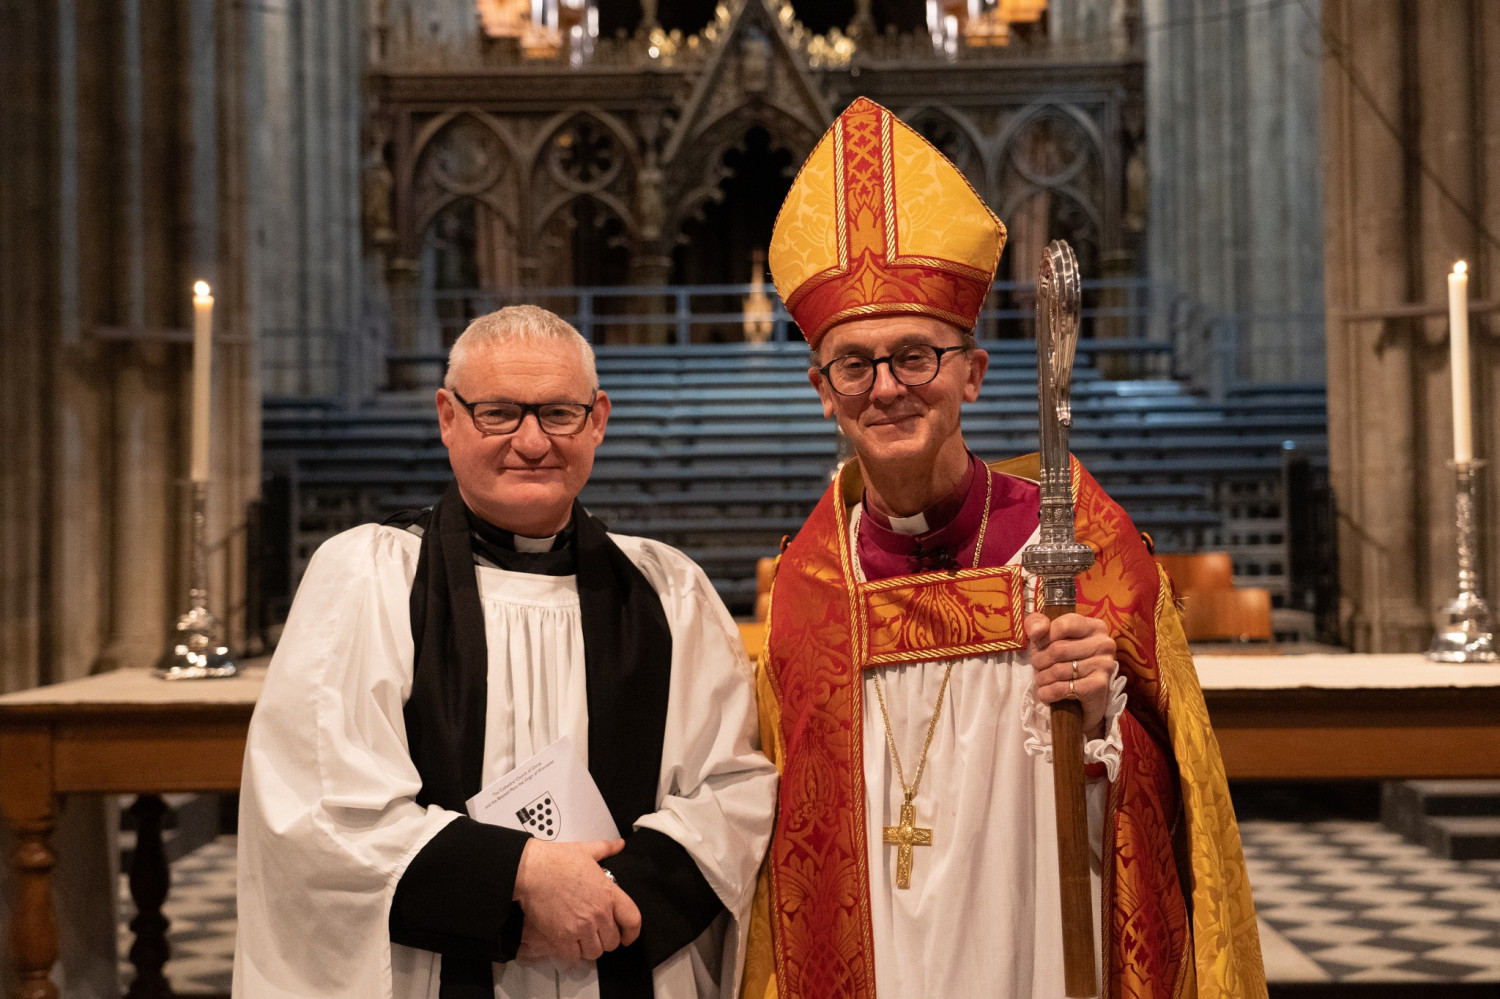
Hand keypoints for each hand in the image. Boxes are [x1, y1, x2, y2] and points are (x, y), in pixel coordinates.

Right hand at [513, 838, 641, 962]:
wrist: (531, 870)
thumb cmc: (556, 860)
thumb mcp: (587, 850)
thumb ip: (607, 849)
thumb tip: (619, 844)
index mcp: (609, 893)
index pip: (632, 920)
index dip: (632, 932)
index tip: (628, 936)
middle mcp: (599, 913)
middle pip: (613, 941)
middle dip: (606, 938)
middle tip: (597, 932)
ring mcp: (581, 927)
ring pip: (595, 951)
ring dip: (590, 946)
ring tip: (583, 937)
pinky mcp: (562, 937)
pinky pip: (574, 955)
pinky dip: (572, 951)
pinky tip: (569, 941)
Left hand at [1024, 611, 1115, 739]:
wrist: (1080, 700)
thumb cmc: (1062, 662)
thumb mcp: (1047, 639)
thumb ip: (1037, 624)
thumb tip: (1037, 629)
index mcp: (1094, 627)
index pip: (1064, 625)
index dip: (1044, 637)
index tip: (1039, 647)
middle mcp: (1104, 643)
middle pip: (1059, 649)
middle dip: (1040, 661)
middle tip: (1037, 668)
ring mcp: (1105, 664)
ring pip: (1059, 670)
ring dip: (1042, 678)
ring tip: (1041, 681)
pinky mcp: (1100, 685)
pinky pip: (1063, 688)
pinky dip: (1047, 693)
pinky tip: (1046, 694)